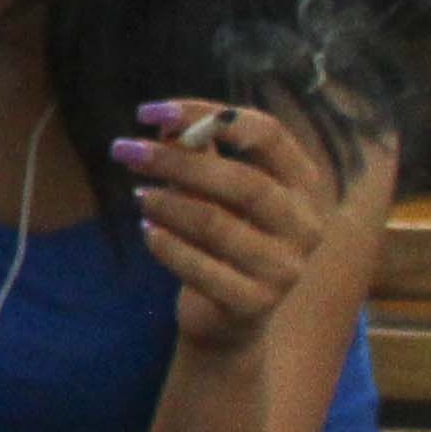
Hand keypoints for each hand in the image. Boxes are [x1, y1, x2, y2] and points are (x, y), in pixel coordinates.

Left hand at [123, 99, 329, 349]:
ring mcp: (285, 267)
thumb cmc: (223, 240)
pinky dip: (168, 247)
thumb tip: (165, 121)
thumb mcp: (213, 191)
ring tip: (138, 195)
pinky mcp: (255, 304)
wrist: (229, 319)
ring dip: (167, 203)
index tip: (148, 112)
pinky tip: (147, 231)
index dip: (208, 115)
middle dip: (175, 160)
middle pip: (243, 181)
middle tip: (124, 150)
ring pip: (217, 225)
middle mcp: (306, 224)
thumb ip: (197, 154)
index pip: (268, 134)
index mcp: (304, 184)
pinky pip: (203, 270)